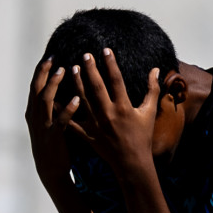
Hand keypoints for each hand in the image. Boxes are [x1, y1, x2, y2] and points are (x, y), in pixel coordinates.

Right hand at [25, 58, 81, 190]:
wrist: (50, 171)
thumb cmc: (52, 145)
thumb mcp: (45, 124)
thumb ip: (49, 107)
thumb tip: (55, 88)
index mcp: (33, 113)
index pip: (34, 86)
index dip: (41, 70)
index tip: (50, 56)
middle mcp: (35, 117)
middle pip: (36, 89)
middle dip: (44, 71)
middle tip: (54, 58)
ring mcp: (43, 127)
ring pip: (45, 100)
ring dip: (54, 84)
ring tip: (64, 70)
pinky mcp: (54, 137)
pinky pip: (61, 121)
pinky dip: (68, 109)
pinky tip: (76, 99)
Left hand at [70, 49, 158, 175]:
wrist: (131, 163)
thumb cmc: (142, 137)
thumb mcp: (149, 112)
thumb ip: (152, 90)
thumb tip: (155, 69)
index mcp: (124, 107)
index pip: (116, 80)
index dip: (110, 64)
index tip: (105, 50)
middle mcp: (109, 114)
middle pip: (97, 88)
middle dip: (91, 70)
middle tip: (85, 55)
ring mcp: (97, 125)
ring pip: (84, 101)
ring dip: (78, 84)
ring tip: (73, 69)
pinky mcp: (88, 135)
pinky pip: (73, 122)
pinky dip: (64, 112)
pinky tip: (56, 99)